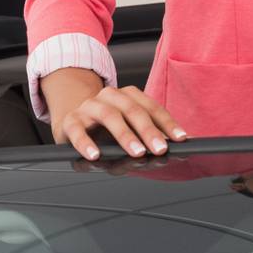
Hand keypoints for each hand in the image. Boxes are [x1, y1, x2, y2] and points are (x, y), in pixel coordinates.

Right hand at [42, 67, 187, 159]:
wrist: (72, 121)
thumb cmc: (105, 129)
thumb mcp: (128, 130)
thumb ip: (146, 137)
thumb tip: (173, 148)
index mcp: (128, 96)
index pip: (152, 108)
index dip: (168, 123)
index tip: (181, 138)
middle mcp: (109, 97)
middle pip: (133, 110)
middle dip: (149, 131)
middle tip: (160, 149)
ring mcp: (89, 107)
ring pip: (109, 116)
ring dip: (125, 135)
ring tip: (137, 152)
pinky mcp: (70, 121)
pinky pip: (77, 131)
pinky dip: (86, 144)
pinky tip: (95, 156)